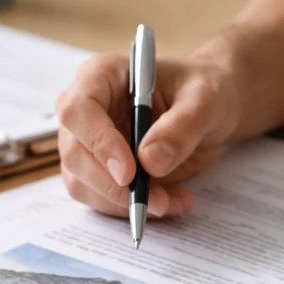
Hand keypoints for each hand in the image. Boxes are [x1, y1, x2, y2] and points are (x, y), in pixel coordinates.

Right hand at [55, 53, 244, 217]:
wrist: (208, 110)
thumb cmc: (204, 92)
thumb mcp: (205, 100)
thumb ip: (182, 126)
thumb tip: (150, 160)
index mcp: (101, 75)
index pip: (78, 109)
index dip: (98, 142)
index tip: (129, 173)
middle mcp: (85, 109)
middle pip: (75, 153)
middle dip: (113, 186)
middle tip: (156, 201)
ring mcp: (86, 143)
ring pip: (82, 183)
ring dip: (124, 203)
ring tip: (171, 201)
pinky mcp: (96, 171)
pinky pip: (100, 198)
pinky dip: (130, 208)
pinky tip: (167, 202)